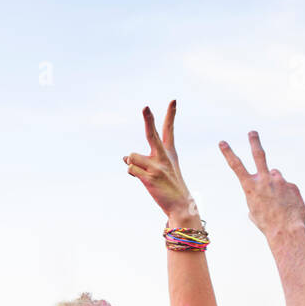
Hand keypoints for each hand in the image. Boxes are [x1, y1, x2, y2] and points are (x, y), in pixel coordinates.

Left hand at [124, 100, 197, 226]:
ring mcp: (158, 167)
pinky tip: (143, 181)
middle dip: (148, 119)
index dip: (170, 114)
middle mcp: (164, 157)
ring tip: (144, 175)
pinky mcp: (150, 178)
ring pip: (131, 156)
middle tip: (145, 106)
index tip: (173, 100)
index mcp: (169, 152)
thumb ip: (142, 161)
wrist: (180, 205)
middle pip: (152, 134)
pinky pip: (130, 169)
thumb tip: (124, 158)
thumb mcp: (160, 170)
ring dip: (132, 164)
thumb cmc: (168, 186)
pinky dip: (132, 174)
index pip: (169, 130)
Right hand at [219, 130, 304, 238]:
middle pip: (259, 155)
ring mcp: (279, 181)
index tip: (222, 142)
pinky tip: (287, 206)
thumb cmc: (266, 224)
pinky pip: (287, 187)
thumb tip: (267, 183)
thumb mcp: (254, 211)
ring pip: (275, 176)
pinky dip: (286, 195)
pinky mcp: (292, 185)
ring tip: (277, 201)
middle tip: (252, 132)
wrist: (285, 231)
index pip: (236, 166)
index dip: (228, 153)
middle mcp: (264, 180)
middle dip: (254, 142)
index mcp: (250, 187)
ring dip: (275, 184)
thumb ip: (257, 195)